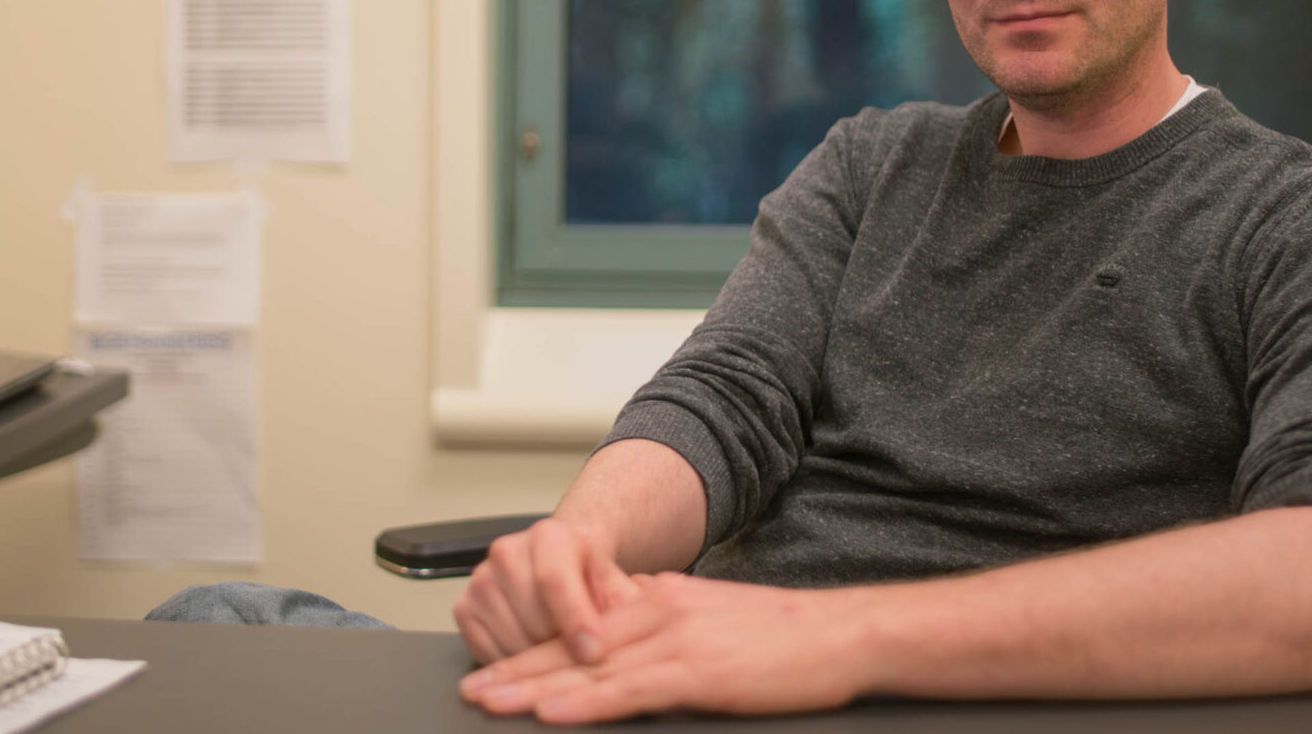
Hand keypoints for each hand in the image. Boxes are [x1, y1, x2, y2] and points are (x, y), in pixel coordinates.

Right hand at [452, 517, 637, 664]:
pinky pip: (488, 654)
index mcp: (549, 536)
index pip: (556, 580)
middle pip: (533, 618)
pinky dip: (515, 666)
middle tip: (585, 655)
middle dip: (563, 647)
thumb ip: (630, 604)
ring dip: (540, 661)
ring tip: (561, 651)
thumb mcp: (617, 584)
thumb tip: (646, 626)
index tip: (594, 653)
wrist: (560, 570)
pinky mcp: (463, 609)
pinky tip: (534, 654)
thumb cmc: (590, 581)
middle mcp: (507, 551)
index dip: (576, 622)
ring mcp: (480, 580)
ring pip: (510, 640)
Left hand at [459, 573, 875, 723]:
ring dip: (532, 689)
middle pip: (572, 648)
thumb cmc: (784, 634)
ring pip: (588, 668)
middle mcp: (657, 612)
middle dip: (516, 672)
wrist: (840, 633)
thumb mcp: (711, 614)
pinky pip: (628, 690)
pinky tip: (552, 712)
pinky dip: (585, 703)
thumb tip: (629, 625)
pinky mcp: (698, 673)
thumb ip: (666, 616)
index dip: (532, 652)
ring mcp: (675, 641)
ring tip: (489, 702)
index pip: (580, 630)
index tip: (494, 670)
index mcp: (659, 599)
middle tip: (471, 690)